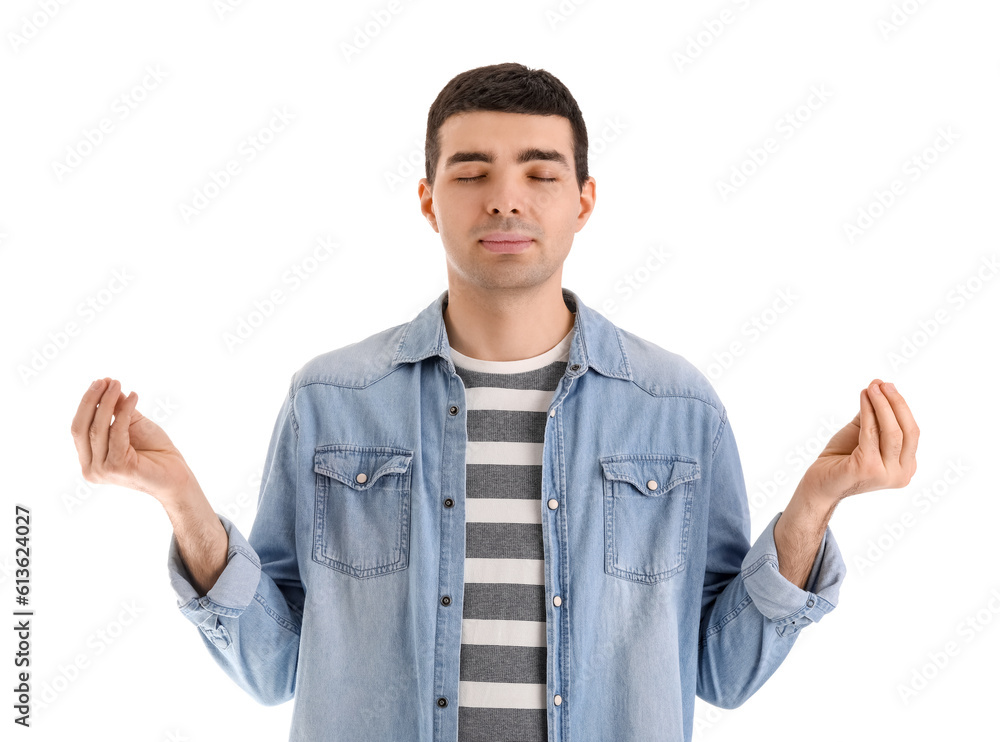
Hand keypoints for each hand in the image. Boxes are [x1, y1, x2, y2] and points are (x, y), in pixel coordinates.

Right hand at [70, 377, 193, 504]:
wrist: (176, 474)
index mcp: (89, 460)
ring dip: (108, 402)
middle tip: (104, 380)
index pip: (78, 428)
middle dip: (91, 401)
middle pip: (81, 428)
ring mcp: (102, 470)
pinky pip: (117, 432)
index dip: (87, 404)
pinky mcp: (118, 467)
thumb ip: (118, 409)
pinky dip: (124, 412)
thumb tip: (108, 384)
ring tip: (117, 384)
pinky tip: (134, 397)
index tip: (99, 382)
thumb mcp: (132, 425)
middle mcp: (91, 468)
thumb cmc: (155, 451)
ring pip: (98, 428)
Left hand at [800, 379, 918, 506]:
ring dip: (882, 405)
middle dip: (896, 404)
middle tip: (883, 384)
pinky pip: (871, 434)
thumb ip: (874, 416)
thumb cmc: (841, 459)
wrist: (819, 482)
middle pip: (907, 431)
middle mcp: (902, 474)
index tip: (888, 387)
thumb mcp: (863, 434)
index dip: (901, 408)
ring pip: (892, 431)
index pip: (912, 432)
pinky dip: (868, 412)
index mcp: (906, 467)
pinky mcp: (869, 468)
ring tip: (873, 387)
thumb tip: (880, 386)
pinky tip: (863, 397)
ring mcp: (887, 474)